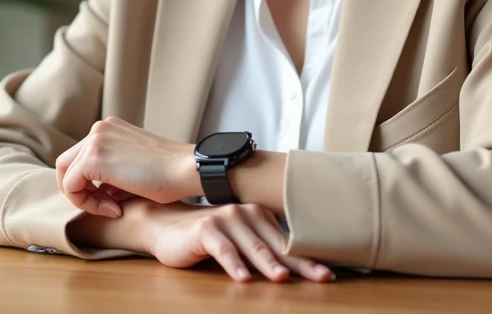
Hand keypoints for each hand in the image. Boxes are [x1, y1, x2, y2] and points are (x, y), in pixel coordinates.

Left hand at [55, 117, 199, 217]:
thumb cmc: (169, 174)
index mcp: (109, 129)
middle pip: (67, 165)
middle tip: (107, 207)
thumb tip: (93, 192)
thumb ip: (110, 175)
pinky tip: (115, 209)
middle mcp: (99, 128)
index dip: (89, 186)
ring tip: (113, 209)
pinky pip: (71, 186)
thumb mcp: (133, 168)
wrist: (187, 169)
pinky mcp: (93, 157)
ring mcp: (95, 140)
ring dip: (85, 199)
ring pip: (66, 175)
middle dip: (81, 192)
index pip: (80, 159)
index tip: (114, 201)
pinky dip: (87, 203)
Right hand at [147, 202, 333, 282]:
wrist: (165, 226)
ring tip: (282, 278)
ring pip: (251, 246)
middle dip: (298, 264)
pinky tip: (242, 278)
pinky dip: (233, 264)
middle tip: (319, 277)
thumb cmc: (207, 238)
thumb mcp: (239, 243)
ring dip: (267, 263)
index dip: (306, 260)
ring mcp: (225, 219)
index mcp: (258, 216)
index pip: (285, 243)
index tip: (326, 275)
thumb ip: (262, 249)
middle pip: (275, 245)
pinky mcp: (204, 229)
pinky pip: (222, 249)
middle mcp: (245, 213)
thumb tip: (294, 270)